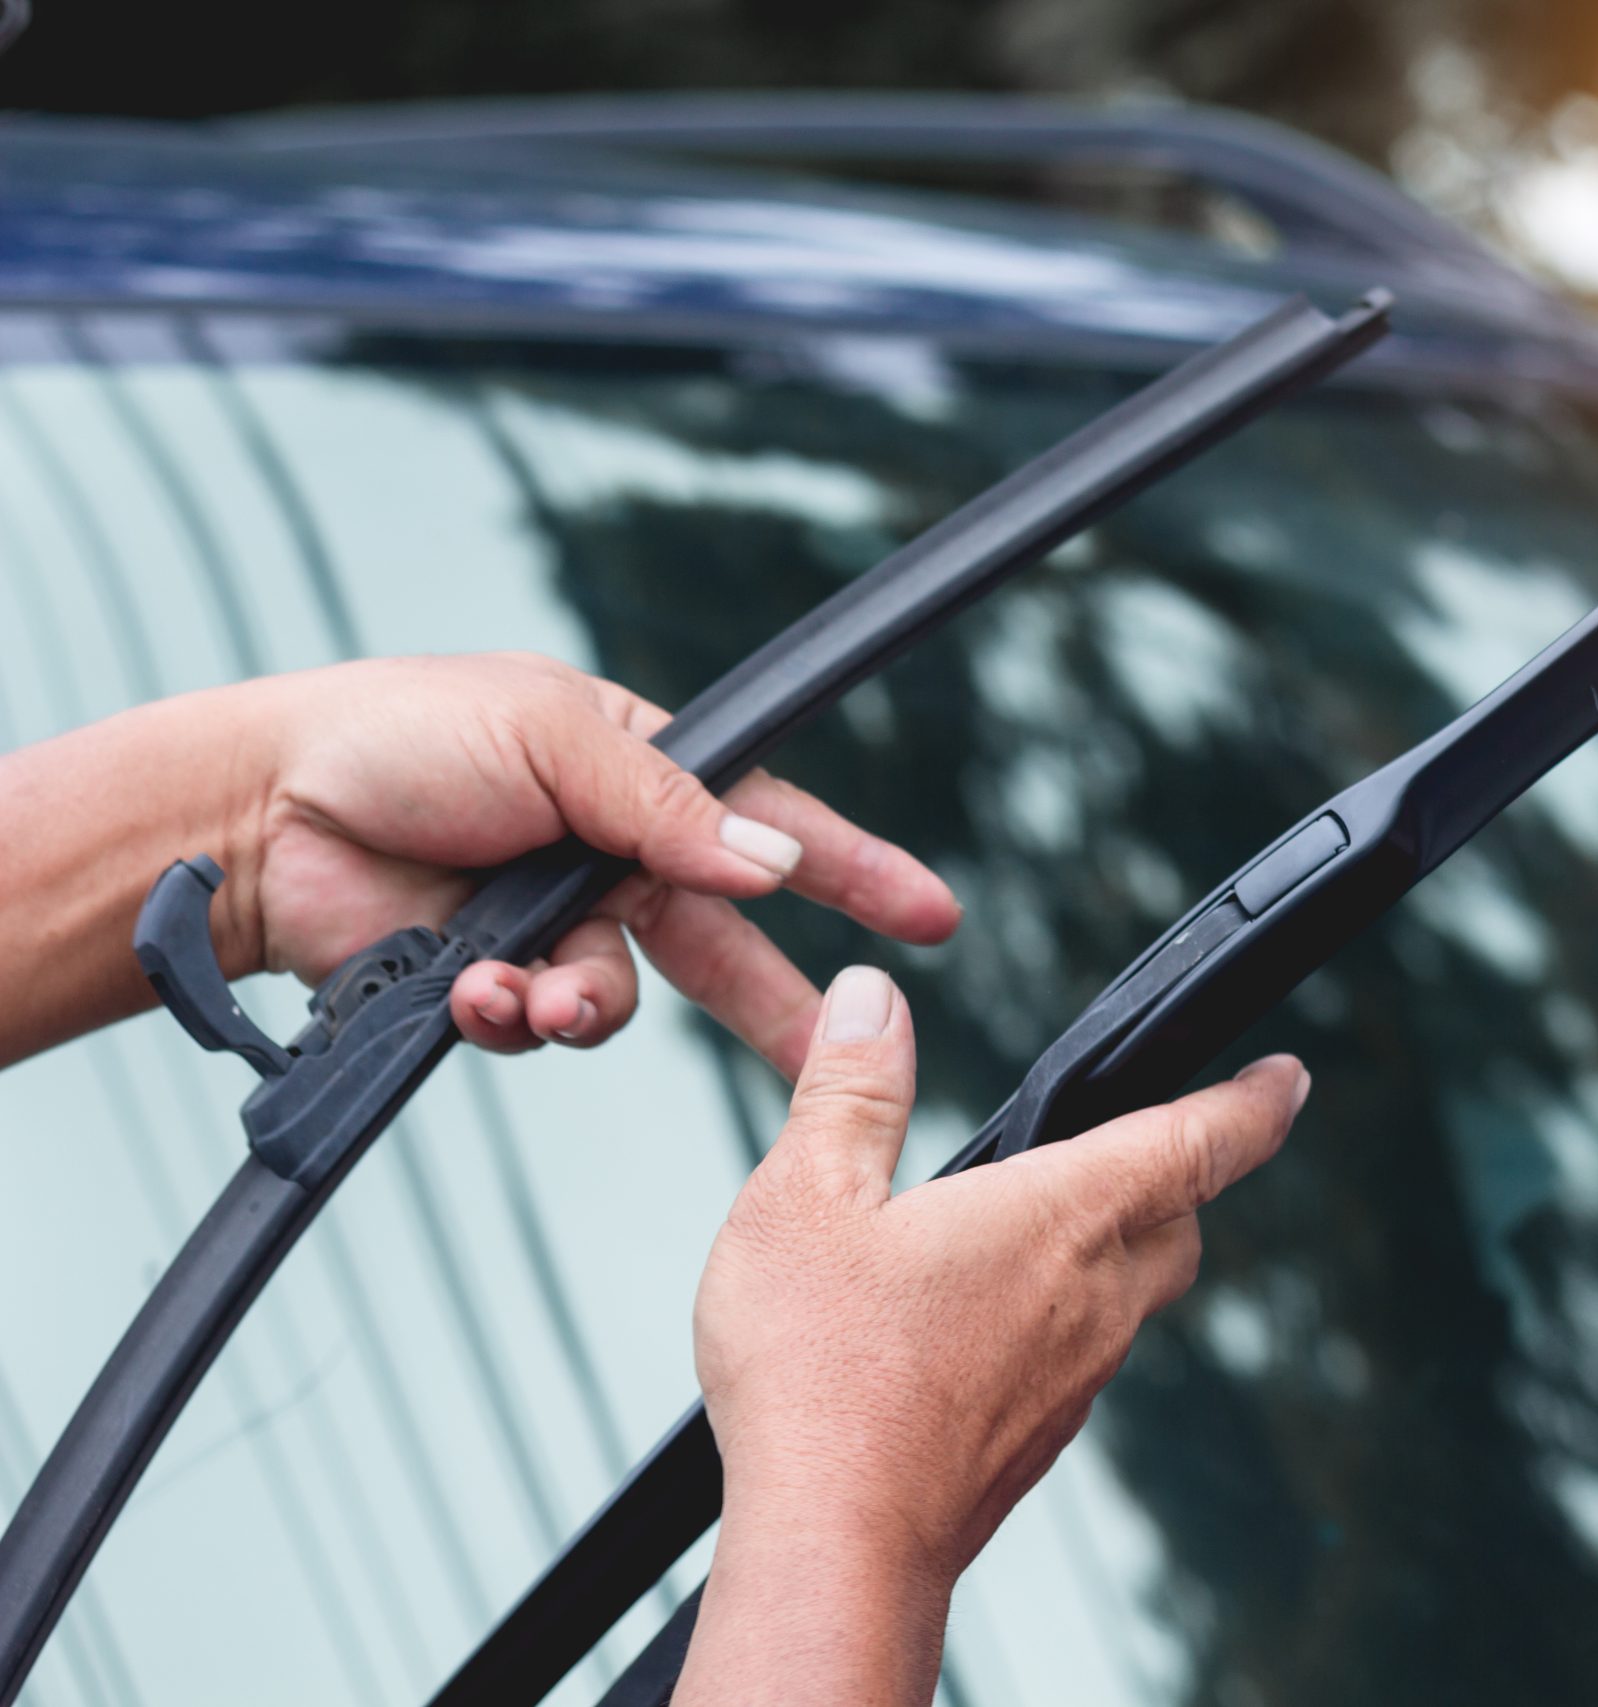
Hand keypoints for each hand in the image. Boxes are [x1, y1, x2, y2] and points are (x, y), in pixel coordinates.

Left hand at [234, 654, 959, 1073]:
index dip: (854, 870)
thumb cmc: (398, 734)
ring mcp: (552, 923)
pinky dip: (516, 1017)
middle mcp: (608, 853)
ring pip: (625, 1000)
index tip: (932, 915)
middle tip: (831, 1061)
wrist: (260, 814)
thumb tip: (767, 868)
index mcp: (638, 774)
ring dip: (588, 1005)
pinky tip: (472, 988)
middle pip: (724, 942)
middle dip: (777, 1006)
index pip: (769, 825)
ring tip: (531, 992)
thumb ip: (669, 809)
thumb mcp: (553, 738)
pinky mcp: (493, 982)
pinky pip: (544, 1025)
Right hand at [678, 966, 1306, 1705]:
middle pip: (1179, 1223)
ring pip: (1132, 1298)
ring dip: (1110, 1255)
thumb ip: (850, 1091)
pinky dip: (1059, 1326)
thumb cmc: (824, 1379)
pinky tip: (983, 1329)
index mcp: (1063, 1216)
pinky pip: (1080, 1362)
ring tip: (1041, 1231)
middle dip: (1180, 1177)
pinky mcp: (1038, 1440)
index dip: (1253, 1102)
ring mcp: (1075, 1379)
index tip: (1289, 1080)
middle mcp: (1093, 1298)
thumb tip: (870, 1003)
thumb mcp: (807, 1199)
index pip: (1197, 1140)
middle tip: (1157, 1147)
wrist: (837, 1548)